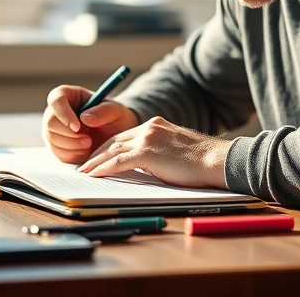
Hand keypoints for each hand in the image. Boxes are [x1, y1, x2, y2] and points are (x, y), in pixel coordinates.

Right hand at [41, 85, 139, 163]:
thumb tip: (84, 118)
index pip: (56, 100)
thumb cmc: (114, 117)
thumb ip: (103, 111)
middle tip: (88, 140)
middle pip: (50, 122)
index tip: (77, 126)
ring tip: (89, 144)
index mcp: (68, 95)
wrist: (115, 134)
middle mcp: (56, 111)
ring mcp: (54, 129)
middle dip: (69, 135)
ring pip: (52, 139)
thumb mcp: (116, 111)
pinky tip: (85, 151)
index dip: (63, 113)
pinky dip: (72, 154)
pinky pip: (57, 152)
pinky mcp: (56, 146)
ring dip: (72, 146)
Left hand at [77, 116, 231, 188]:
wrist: (214, 160)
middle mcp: (149, 127)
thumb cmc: (201, 161)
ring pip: (113, 149)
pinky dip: (103, 168)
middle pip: (115, 140)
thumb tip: (148, 163)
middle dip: (98, 153)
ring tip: (85, 172)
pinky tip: (95, 175)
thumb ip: (159, 150)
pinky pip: (118, 161)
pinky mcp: (146, 152)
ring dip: (96, 162)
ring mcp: (147, 138)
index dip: (109, 147)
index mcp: (156, 125)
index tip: (99, 156)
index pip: (125, 136)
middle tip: (85, 165)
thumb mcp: (176, 149)